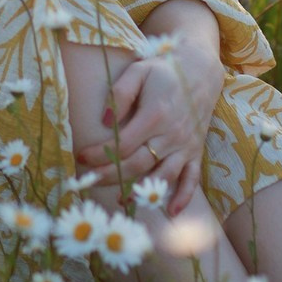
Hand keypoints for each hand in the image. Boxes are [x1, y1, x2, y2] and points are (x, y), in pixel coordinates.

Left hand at [75, 42, 224, 214]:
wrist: (200, 69)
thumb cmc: (164, 70)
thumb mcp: (138, 71)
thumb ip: (119, 93)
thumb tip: (105, 121)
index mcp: (154, 115)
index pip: (122, 144)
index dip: (99, 154)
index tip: (81, 157)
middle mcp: (171, 135)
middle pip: (137, 164)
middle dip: (110, 174)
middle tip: (88, 180)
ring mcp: (185, 145)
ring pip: (162, 176)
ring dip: (142, 192)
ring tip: (121, 199)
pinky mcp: (196, 151)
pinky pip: (192, 178)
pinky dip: (183, 197)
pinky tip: (170, 211)